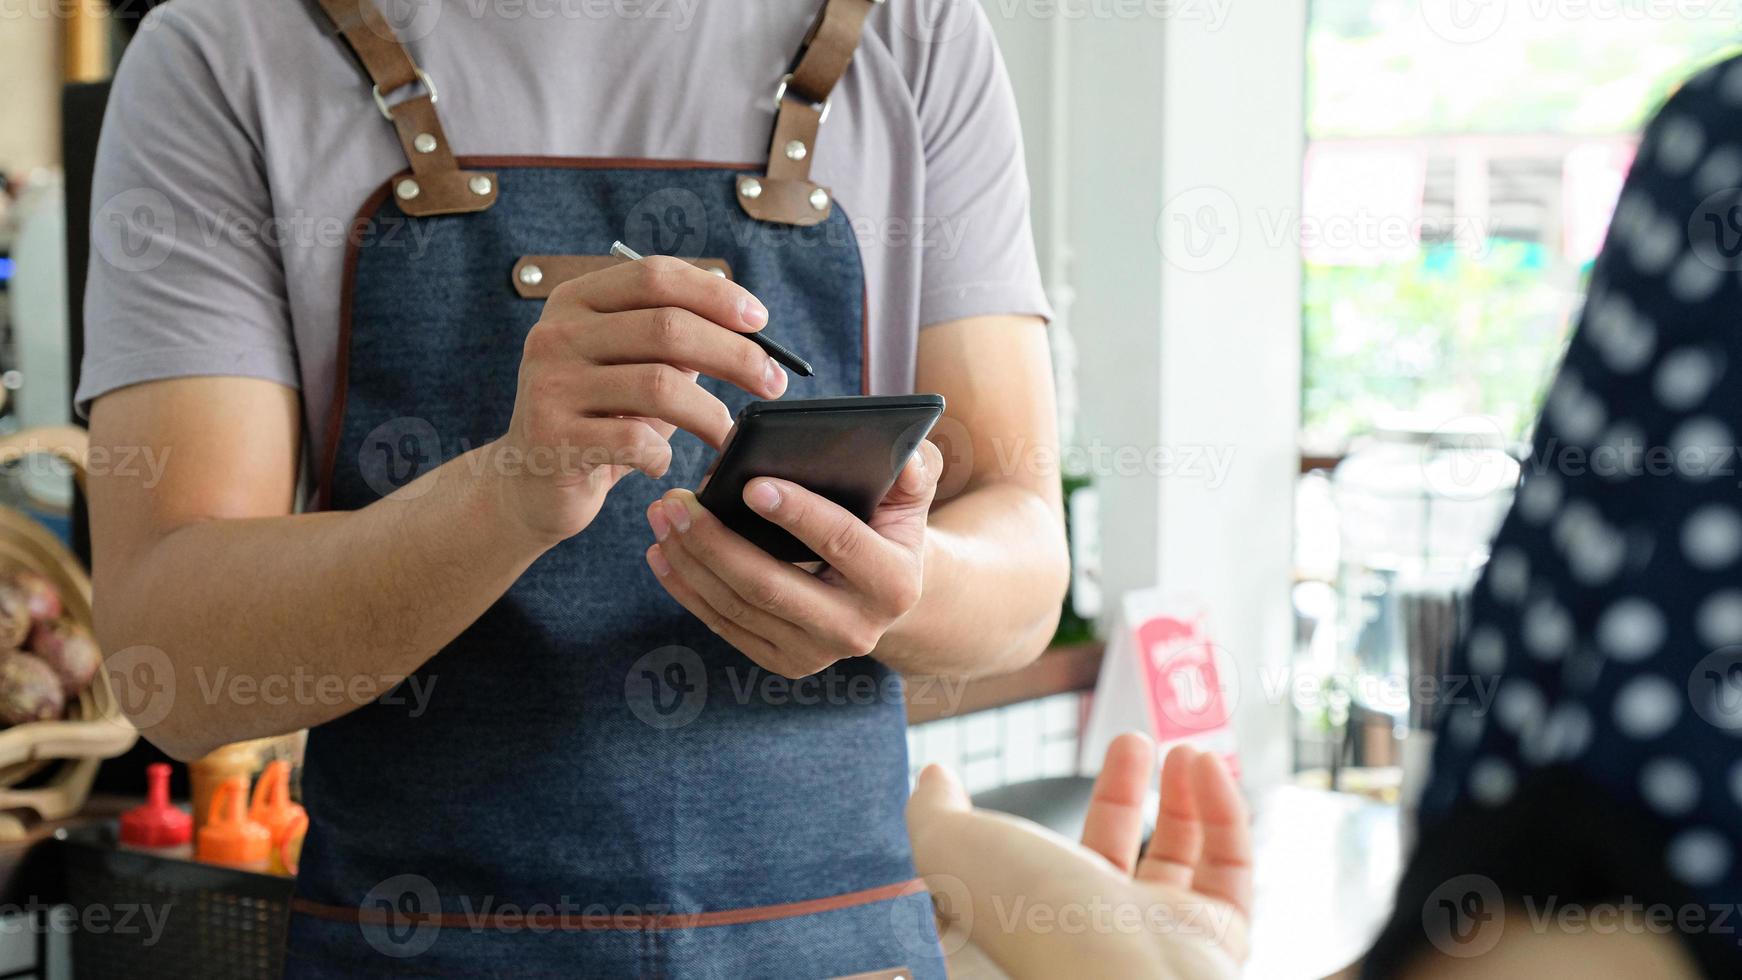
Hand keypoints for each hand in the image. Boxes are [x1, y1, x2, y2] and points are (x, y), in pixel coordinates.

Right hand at [492, 256, 788, 544]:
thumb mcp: (631, 368)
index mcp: (576, 301)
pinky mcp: (553, 438)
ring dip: (710, 414)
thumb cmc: (598, 420)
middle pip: (667, 327)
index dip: (715, 294)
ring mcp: (550, 384)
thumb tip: (747, 323)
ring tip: (727, 435)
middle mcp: (555, 334)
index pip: (655, 275)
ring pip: (660, 385)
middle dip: (735, 354)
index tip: (761, 322)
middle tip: (773, 382)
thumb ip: (674, 338)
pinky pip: (636, 440)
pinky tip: (663, 465)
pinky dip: (664, 456)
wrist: (529, 483)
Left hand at [643, 441, 943, 677]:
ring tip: (662, 515)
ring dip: (689, 560)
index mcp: (894, 583)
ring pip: (737, 606)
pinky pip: (723, 624)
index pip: (840, 542)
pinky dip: (686, 588)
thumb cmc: (888, 525)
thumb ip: (916, 468)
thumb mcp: (910, 495)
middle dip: (714, 541)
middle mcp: (856, 630)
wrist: (885, 592)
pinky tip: (662, 552)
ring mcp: (814, 654)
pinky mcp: (781, 661)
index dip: (797, 514)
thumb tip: (904, 453)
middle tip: (674, 501)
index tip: (751, 484)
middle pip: (770, 586)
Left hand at [906, 734, 1251, 979]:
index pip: (1057, 856)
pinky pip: (1228, 867)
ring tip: (1185, 748)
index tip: (1088, 749)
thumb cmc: (1035, 917)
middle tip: (1135, 739)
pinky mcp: (1219, 935)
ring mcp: (1163, 933)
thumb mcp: (956, 849)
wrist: (1120, 975)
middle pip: (1122, 852)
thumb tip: (933, 778)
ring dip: (1186, 797)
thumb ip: (936, 813)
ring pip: (1183, 860)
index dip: (1075, 803)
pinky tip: (1207, 766)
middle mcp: (1101, 927)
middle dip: (1128, 791)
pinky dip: (1223, 811)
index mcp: (1039, 913)